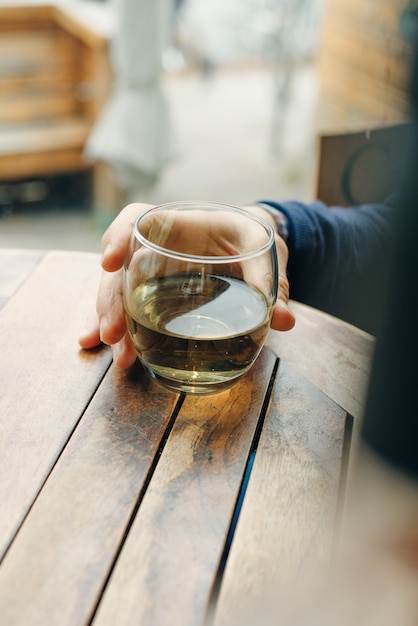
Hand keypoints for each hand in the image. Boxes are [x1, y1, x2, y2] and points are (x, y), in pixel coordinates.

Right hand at [79, 202, 294, 367]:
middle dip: (111, 301)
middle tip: (113, 335)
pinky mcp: (153, 294)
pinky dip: (114, 328)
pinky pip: (127, 308)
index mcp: (182, 224)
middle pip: (120, 267)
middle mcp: (157, 247)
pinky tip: (96, 348)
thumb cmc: (252, 238)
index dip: (118, 235)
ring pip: (119, 293)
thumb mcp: (266, 252)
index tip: (109, 262)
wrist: (248, 245)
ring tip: (118, 356)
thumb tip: (285, 321)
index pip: (139, 218)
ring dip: (112, 323)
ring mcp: (151, 272)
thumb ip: (273, 283)